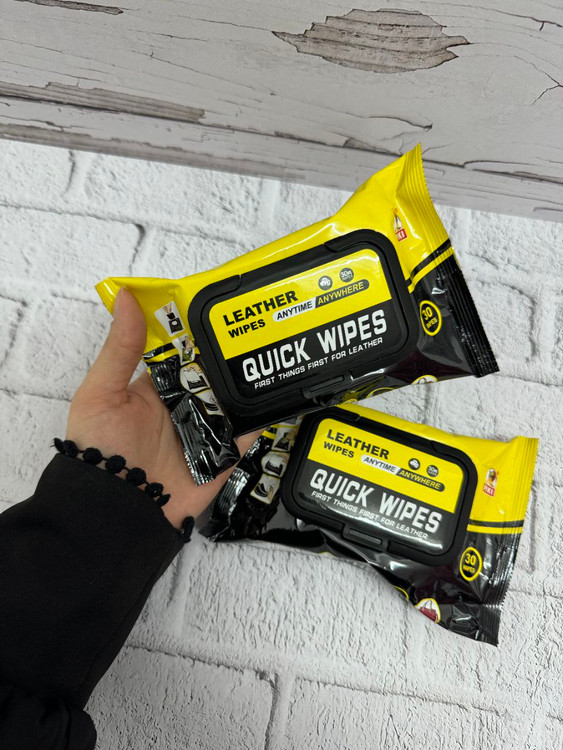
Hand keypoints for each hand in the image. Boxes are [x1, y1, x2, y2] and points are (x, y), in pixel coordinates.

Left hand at [67, 289, 258, 528]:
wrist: (117, 511)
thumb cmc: (101, 449)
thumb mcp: (101, 393)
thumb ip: (120, 348)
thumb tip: (127, 296)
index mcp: (157, 387)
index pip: (184, 352)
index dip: (201, 330)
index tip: (224, 304)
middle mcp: (183, 406)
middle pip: (216, 374)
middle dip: (235, 354)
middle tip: (264, 326)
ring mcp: (205, 431)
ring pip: (235, 400)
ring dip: (252, 382)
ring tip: (279, 353)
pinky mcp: (223, 457)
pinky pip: (247, 434)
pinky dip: (264, 418)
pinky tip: (282, 395)